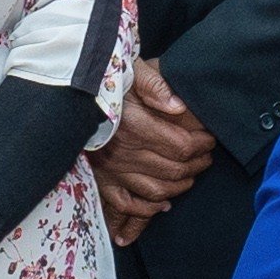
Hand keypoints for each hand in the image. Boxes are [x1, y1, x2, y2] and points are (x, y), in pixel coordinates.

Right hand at [91, 59, 216, 238]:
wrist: (70, 95)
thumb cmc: (105, 80)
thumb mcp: (129, 70)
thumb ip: (155, 85)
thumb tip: (179, 107)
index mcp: (133, 125)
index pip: (182, 145)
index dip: (202, 144)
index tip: (209, 138)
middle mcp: (123, 152)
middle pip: (174, 169)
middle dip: (197, 164)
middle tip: (206, 155)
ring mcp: (111, 170)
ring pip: (157, 190)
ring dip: (180, 185)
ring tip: (190, 174)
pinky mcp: (101, 179)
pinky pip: (127, 204)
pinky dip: (147, 208)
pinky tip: (163, 203)